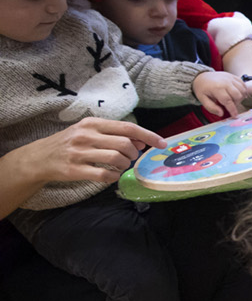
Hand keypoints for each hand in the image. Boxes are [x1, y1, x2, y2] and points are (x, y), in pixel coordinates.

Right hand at [6, 118, 161, 187]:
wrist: (39, 158)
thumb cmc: (70, 143)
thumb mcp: (89, 131)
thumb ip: (114, 134)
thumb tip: (143, 142)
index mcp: (93, 123)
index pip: (128, 127)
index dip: (148, 136)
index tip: (162, 144)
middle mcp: (86, 135)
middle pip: (125, 144)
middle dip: (134, 153)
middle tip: (131, 158)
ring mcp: (79, 153)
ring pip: (116, 159)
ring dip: (124, 165)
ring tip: (119, 166)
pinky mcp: (74, 170)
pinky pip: (104, 175)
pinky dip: (113, 177)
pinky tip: (111, 175)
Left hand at [191, 70, 248, 116]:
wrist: (201, 76)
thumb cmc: (202, 89)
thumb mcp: (202, 99)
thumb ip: (211, 108)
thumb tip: (221, 114)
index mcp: (217, 88)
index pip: (228, 101)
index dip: (232, 110)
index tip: (235, 116)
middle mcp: (225, 82)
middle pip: (238, 96)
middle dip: (237, 103)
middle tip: (231, 105)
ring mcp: (230, 78)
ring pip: (242, 90)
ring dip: (241, 97)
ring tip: (234, 100)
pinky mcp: (233, 76)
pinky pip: (243, 84)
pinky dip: (243, 90)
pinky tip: (238, 94)